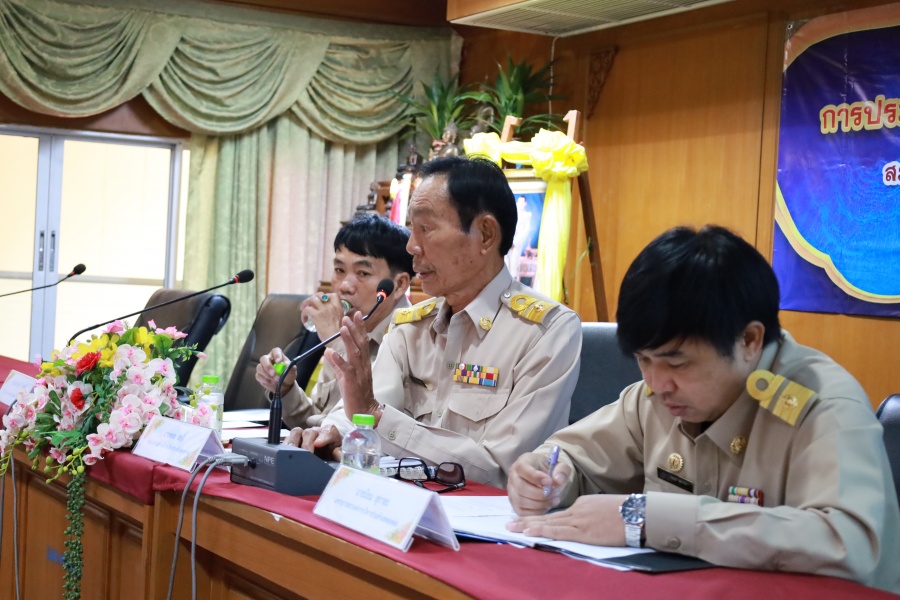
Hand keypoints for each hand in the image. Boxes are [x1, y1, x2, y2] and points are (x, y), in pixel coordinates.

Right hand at [256, 347, 295, 395]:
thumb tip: (286, 364)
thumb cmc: (288, 374)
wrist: (284, 385)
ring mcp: (262, 367)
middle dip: (268, 366)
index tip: (279, 362)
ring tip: (276, 380)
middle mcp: (268, 359)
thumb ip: (290, 367)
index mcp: (277, 355)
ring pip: (259, 368)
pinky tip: (271, 383)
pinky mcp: (259, 375)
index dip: (276, 355)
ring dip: (267, 375)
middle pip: (263, 358)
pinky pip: (259, 376)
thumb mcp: (292, 370)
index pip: (275, 351)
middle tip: (273, 373)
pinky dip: (265, 380)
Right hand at [284, 425, 342, 460]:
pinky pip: (288, 438)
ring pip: (297, 432)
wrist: (328, 457)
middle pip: (310, 432)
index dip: (323, 436)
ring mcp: (305, 435)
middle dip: (307, 444)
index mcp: (330, 433)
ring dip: (293, 442)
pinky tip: (284, 453)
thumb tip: (338, 454)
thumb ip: (341, 454)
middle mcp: (317, 432)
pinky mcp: (295, 440)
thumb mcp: (340, 455)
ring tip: (291, 452)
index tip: (318, 444)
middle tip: (306, 455)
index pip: (328, 431)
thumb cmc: (334, 454)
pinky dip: (285, 445)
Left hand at [301, 294, 344, 341]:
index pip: (332, 295)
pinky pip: (306, 310)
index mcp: (338, 306)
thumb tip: (328, 316)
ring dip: (306, 303)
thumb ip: (335, 314)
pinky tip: (304, 320)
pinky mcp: (316, 315)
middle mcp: (331, 305)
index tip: (321, 302)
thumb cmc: (339, 334)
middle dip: (313, 298)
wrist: (337, 340)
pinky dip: (303, 314)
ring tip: (303, 309)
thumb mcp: (341, 320)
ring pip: (312, 299)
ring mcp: (323, 309)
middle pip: (319, 295)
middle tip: (309, 304)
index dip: (325, 297)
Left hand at [325, 313, 379, 419]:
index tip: (356, 315)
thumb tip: (329, 352)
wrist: (364, 412)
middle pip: (360, 344)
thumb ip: (337, 364)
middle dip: (355, 330)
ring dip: (349, 340)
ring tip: (343, 328)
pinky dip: (339, 361)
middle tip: (348, 317)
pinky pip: (346, 370)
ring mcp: (358, 374)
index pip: (362, 342)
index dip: (360, 328)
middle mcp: (363, 366)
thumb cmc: (357, 394)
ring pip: (354, 354)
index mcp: (363, 363)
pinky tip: (332, 352)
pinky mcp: (352, 382)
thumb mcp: (346, 377)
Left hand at [506, 494, 628, 545]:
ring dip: (529, 526)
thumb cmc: (625, 511)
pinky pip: (559, 532)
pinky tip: (531, 533)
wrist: (637, 513)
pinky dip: (543, 531)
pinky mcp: (583, 532)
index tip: (527, 521)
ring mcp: (579, 520)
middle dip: (527, 520)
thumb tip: (584, 520)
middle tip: (509, 523)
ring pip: (549, 523)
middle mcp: (576, 510)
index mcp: (581, 504)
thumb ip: (589, 512)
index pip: (557, 513)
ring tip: (513, 528)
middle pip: (548, 516)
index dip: (541, 518)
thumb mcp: (602, 506)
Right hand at [508, 452, 569, 515]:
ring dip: (540, 504)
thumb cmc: (550, 471)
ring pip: (521, 501)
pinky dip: (536, 512)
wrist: (545, 479)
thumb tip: (557, 481)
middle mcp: (513, 476)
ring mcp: (512, 491)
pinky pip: (522, 512)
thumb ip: (561, 471)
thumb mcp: (560, 466)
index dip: (535, 476)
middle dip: (540, 494)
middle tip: (555, 493)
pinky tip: (547, 506)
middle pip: (521, 487)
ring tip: (554, 500)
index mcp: (522, 462)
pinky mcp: (514, 504)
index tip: (549, 481)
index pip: (522, 468)